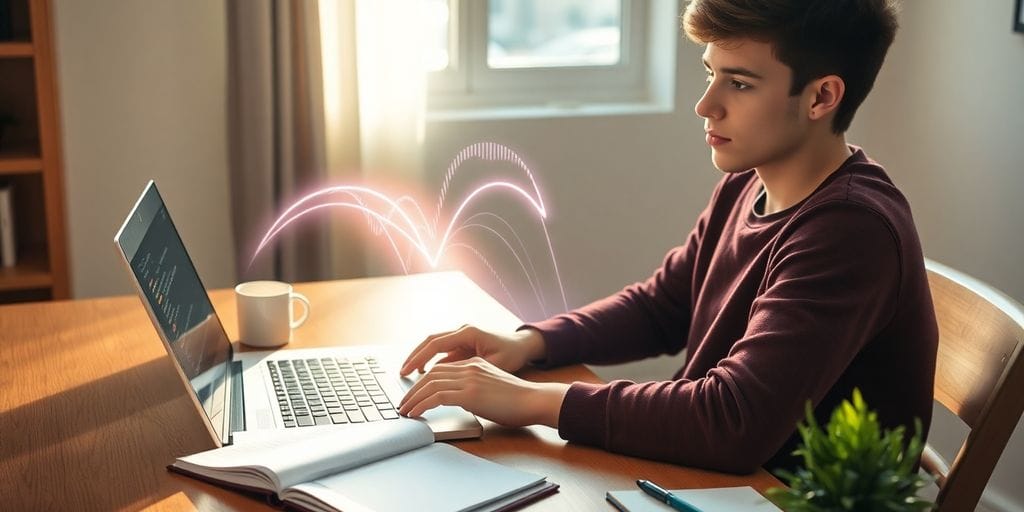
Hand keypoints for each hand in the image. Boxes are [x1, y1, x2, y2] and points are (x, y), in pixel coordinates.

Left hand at [398, 357, 568, 427]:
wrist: (534, 400)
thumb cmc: (518, 401)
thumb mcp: (491, 388)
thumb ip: (474, 389)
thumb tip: (458, 399)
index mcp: (474, 363)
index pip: (440, 369)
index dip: (423, 381)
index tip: (413, 394)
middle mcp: (469, 367)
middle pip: (431, 374)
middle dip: (413, 390)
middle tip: (403, 404)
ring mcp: (469, 378)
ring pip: (430, 384)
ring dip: (413, 399)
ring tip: (404, 411)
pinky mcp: (470, 393)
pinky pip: (437, 397)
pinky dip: (422, 405)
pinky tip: (416, 414)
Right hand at [399, 325, 545, 375]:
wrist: (523, 346)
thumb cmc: (511, 353)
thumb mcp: (493, 364)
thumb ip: (470, 368)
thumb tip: (450, 378)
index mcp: (467, 333)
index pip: (436, 344)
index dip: (419, 358)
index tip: (408, 370)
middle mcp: (461, 332)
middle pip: (430, 342)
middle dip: (414, 357)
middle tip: (401, 372)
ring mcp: (461, 337)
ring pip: (434, 347)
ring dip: (421, 359)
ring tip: (408, 374)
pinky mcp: (462, 345)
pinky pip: (442, 352)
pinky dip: (432, 362)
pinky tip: (424, 374)